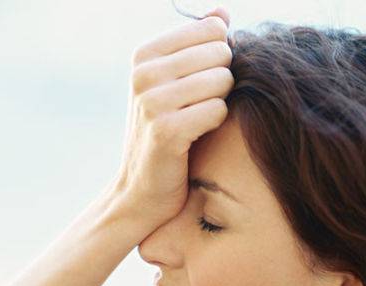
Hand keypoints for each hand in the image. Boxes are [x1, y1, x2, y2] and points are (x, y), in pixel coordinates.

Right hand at [112, 6, 233, 228]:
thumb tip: (221, 11)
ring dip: (220, 103)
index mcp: (144, 54)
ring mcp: (152, 102)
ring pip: (223, 81)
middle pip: (221, 53)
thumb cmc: (165, 131)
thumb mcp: (174, 83)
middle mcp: (143, 73)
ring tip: (197, 121)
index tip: (199, 84)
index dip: (219, 57)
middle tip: (200, 106)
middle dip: (222, 80)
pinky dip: (215, 125)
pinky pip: (218, 110)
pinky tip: (196, 136)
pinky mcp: (166, 130)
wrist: (142, 188)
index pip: (212, 29)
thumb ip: (197, 44)